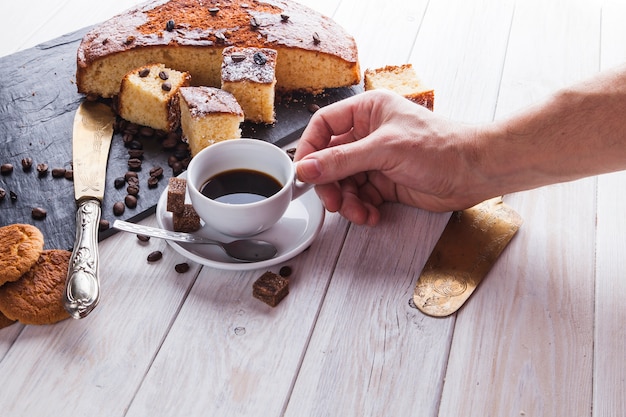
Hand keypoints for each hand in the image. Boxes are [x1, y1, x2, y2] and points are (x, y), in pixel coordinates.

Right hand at [294, 90, 485, 224]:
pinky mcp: (386, 182)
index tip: (304, 172)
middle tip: (332, 202)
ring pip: (344, 183)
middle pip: (330, 160)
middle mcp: (368, 134)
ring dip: (347, 202)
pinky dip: (362, 209)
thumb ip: (342, 160)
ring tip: (358, 213)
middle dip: (330, 184)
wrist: (475, 172)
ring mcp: (377, 160)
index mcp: (367, 111)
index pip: (323, 126)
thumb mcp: (385, 150)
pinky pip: (361, 197)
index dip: (309, 149)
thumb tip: (307, 168)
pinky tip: (372, 215)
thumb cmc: (441, 147)